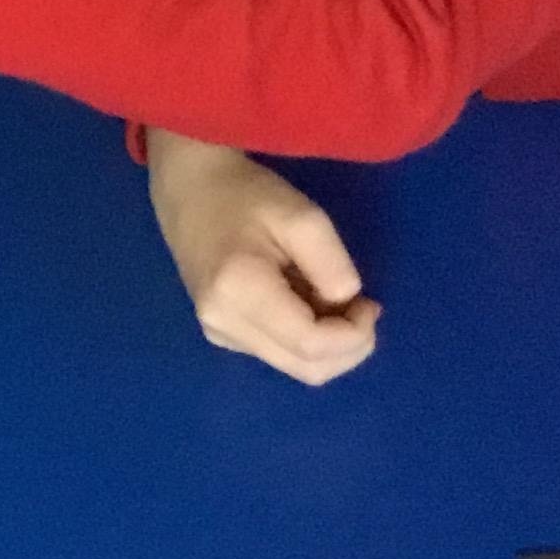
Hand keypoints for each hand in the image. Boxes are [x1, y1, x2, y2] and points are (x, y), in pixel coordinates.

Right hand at [147, 133, 381, 385]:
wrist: (190, 190)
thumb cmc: (246, 195)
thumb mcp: (303, 217)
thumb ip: (332, 265)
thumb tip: (347, 304)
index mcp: (238, 292)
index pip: (310, 344)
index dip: (354, 335)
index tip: (369, 302)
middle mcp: (223, 324)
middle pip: (307, 369)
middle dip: (349, 347)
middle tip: (363, 306)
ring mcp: (219, 333)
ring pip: (296, 366)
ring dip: (330, 343)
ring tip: (331, 298)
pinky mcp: (221, 333)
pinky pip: (280, 353)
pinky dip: (307, 339)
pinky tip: (304, 301)